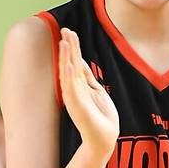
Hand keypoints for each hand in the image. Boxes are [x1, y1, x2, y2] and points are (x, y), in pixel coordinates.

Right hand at [59, 28, 118, 157]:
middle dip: (68, 47)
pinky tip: (69, 64)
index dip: (72, 47)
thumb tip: (82, 62)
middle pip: (70, 63)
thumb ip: (88, 78)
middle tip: (65, 29)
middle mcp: (74, 89)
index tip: (69, 31)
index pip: (75, 62)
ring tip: (65, 42)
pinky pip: (71, 87)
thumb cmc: (101, 117)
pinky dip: (69, 74)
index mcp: (80, 85)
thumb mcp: (97, 91)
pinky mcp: (76, 105)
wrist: (104, 138)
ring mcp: (74, 97)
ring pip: (68, 73)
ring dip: (66, 57)